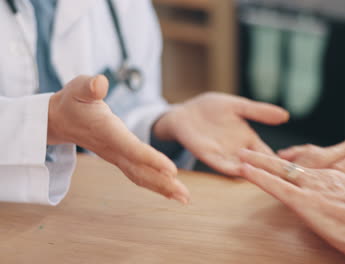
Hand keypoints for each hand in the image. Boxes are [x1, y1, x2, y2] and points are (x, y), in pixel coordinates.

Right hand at [48, 75, 188, 203]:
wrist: (59, 120)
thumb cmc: (73, 102)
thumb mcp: (78, 88)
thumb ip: (89, 86)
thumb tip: (100, 83)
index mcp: (107, 132)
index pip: (131, 149)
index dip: (151, 160)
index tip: (171, 170)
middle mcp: (113, 149)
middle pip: (140, 170)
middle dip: (162, 183)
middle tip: (184, 195)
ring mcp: (116, 157)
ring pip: (140, 176)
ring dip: (162, 188)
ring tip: (184, 198)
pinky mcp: (120, 159)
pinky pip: (139, 175)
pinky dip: (155, 184)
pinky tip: (171, 191)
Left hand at [153, 92, 288, 175]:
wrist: (185, 111)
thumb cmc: (211, 108)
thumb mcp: (238, 106)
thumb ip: (259, 112)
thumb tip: (286, 115)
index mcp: (250, 140)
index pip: (270, 154)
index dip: (283, 162)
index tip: (299, 170)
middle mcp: (239, 152)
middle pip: (259, 166)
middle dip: (271, 174)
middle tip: (288, 181)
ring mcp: (224, 155)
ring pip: (243, 169)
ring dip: (254, 174)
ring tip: (268, 179)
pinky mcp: (208, 156)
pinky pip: (222, 165)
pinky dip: (232, 169)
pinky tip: (242, 171)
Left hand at [239, 149, 344, 261]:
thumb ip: (342, 201)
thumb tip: (332, 206)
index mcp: (338, 179)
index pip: (308, 169)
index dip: (289, 167)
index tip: (276, 164)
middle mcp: (325, 177)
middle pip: (291, 166)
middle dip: (267, 159)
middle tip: (248, 151)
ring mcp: (315, 187)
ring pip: (280, 171)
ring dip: (258, 163)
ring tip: (241, 156)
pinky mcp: (307, 201)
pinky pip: (277, 185)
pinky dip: (259, 177)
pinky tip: (245, 171)